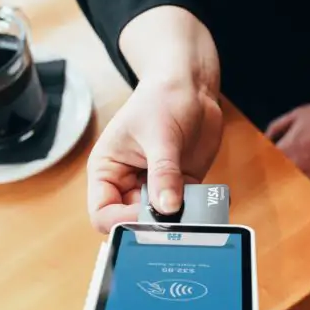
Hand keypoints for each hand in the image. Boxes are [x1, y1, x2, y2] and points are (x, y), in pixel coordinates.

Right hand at [87, 6, 223, 231]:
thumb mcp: (160, 135)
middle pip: (132, 221)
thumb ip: (163, 173)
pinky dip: (196, 211)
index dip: (120, 222)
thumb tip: (167, 209)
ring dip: (177, 220)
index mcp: (107, 170)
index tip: (145, 218)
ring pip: (161, 220)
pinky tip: (206, 201)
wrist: (191, 86)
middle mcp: (127, 182)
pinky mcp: (180, 186)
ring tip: (192, 207)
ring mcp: (155, 186)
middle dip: (152, 224)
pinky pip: (186, 210)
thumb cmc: (162, 99)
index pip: (102, 213)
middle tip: (174, 219)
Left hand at [266, 81, 309, 197]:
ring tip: (281, 203)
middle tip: (265, 194)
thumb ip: (277, 127)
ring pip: (300, 191)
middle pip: (281, 181)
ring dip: (291, 194)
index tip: (255, 178)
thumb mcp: (298, 113)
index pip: (268, 165)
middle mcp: (305, 162)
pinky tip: (309, 205)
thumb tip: (263, 141)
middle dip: (273, 186)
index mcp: (292, 145)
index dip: (260, 171)